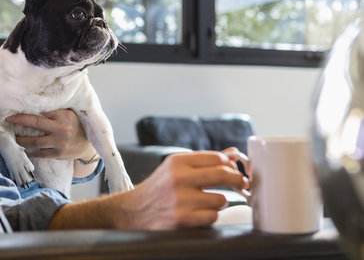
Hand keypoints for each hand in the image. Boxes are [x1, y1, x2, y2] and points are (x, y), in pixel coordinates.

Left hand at [6, 109, 94, 160]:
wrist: (88, 146)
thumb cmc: (76, 126)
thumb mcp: (71, 114)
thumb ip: (57, 109)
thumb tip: (38, 101)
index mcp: (65, 115)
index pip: (44, 109)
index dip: (30, 108)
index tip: (18, 105)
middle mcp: (62, 128)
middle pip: (36, 123)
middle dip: (20, 120)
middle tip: (8, 119)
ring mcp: (60, 142)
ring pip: (35, 141)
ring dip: (22, 140)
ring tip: (14, 138)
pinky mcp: (58, 154)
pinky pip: (40, 153)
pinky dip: (30, 152)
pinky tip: (24, 150)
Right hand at [117, 151, 249, 228]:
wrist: (134, 211)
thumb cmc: (159, 188)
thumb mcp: (176, 168)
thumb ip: (204, 161)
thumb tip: (233, 154)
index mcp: (177, 161)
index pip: (216, 158)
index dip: (231, 165)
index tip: (236, 171)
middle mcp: (178, 178)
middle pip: (223, 175)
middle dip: (237, 180)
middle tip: (241, 184)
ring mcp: (180, 199)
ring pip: (220, 199)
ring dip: (220, 202)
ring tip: (208, 202)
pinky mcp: (182, 219)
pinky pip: (212, 217)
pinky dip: (210, 216)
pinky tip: (200, 213)